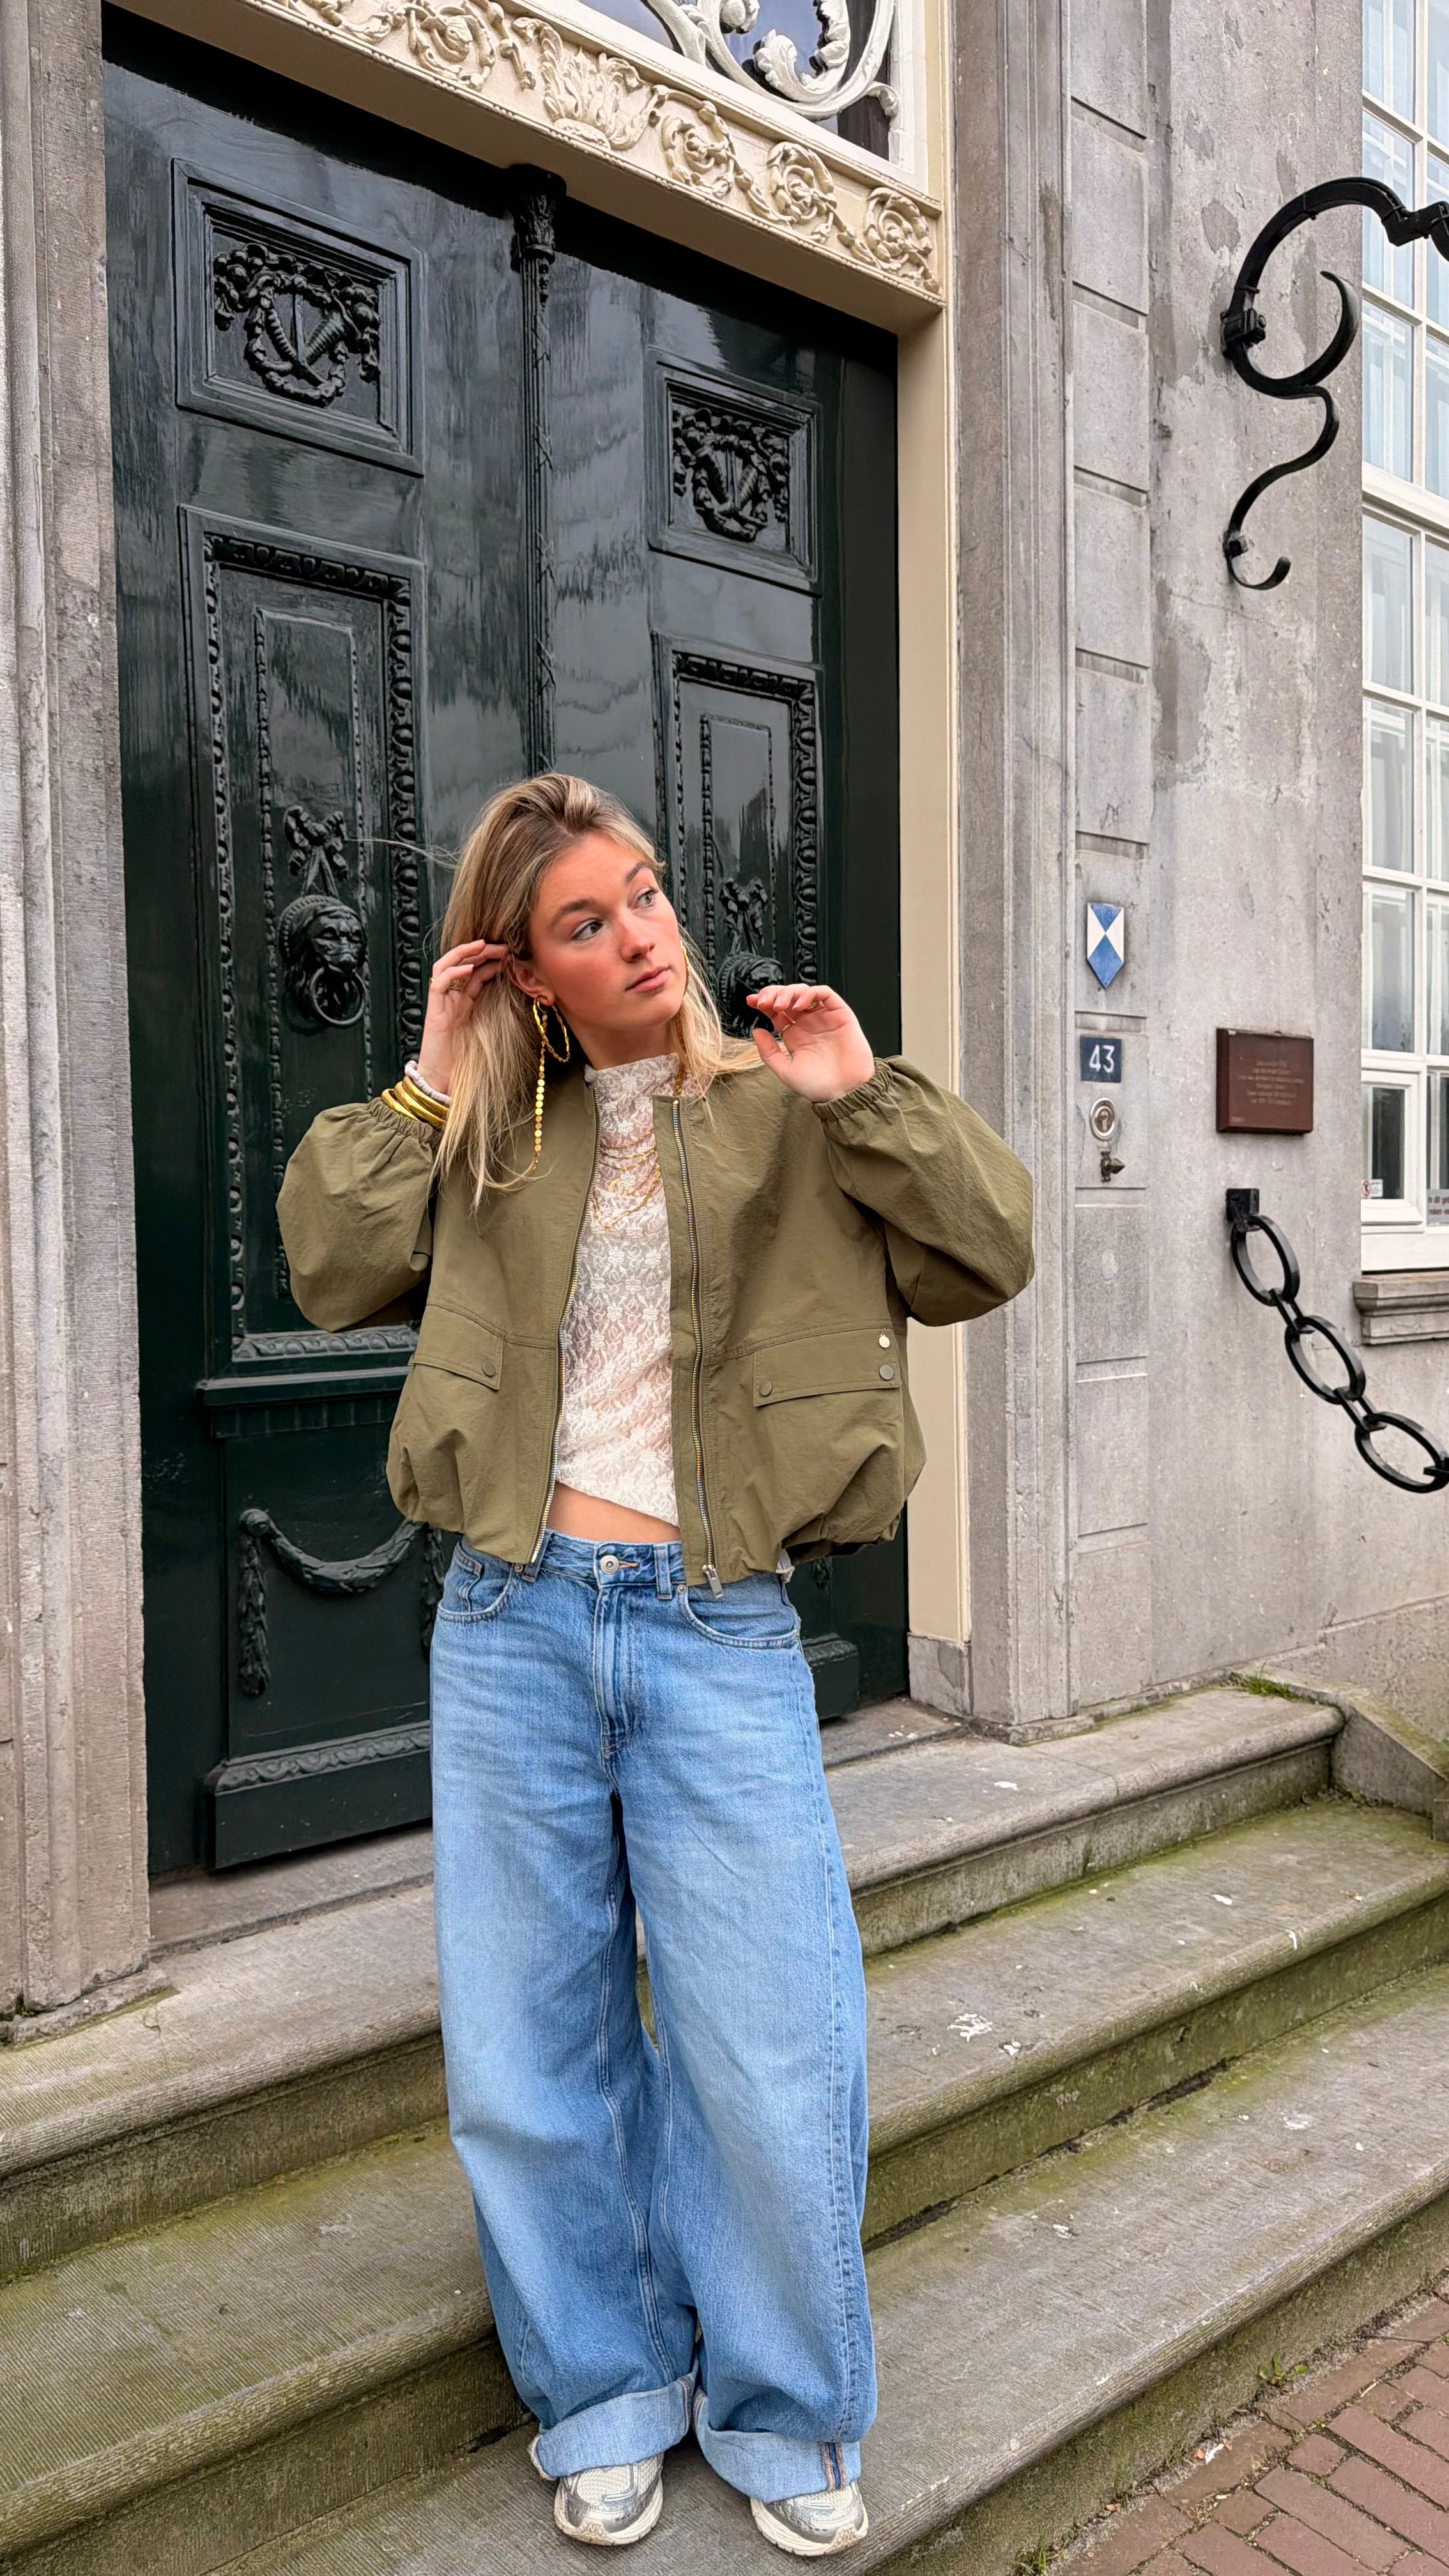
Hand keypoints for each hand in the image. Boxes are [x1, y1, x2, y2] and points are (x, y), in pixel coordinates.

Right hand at [416, 940, 510, 1091]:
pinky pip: (439, 983)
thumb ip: (495, 1012)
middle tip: (502, 945)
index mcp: (464, 1001)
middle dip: (481, 950)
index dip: (491, 959)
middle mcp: (451, 998)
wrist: (442, 1078)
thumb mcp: (486, 1029)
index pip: (475, 971)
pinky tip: (469, 967)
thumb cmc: (463, 1058)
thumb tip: (516, 996)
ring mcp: (441, 1003)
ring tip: (483, 946)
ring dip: (465, 953)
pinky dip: (452, 972)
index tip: (510, 953)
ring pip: (446, 965)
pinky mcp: (434, 1010)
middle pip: (461, 963)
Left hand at [745, 983, 874, 1102]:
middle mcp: (808, 1024)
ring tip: (779, 1005)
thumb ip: (769, 1053)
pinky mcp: (839, 1013)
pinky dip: (809, 993)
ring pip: (803, 992)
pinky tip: (799, 1005)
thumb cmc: (818, 1086)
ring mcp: (823, 1017)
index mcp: (794, 1035)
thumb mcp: (786, 1071)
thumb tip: (756, 1031)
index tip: (751, 1002)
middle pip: (787, 997)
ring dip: (788, 992)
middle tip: (763, 1002)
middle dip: (773, 994)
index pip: (776, 1011)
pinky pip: (824, 993)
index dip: (764, 1002)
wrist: (844, 1092)